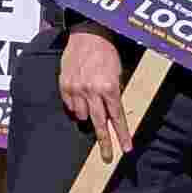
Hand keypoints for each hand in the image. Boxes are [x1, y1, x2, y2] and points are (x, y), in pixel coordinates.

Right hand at [60, 26, 138, 158]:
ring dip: (88, 115)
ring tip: (91, 104)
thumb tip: (114, 114)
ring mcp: (76, 89)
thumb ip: (115, 94)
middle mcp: (92, 91)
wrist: (87, 35)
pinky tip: (80, 97)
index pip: (118, 118)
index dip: (123, 135)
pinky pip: (70, 106)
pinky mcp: (64, 86)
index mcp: (109, 88)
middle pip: (100, 124)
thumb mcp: (119, 73)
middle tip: (107, 157)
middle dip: (105, 142)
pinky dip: (75, 106)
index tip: (126, 149)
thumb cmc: (107, 53)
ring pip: (82, 116)